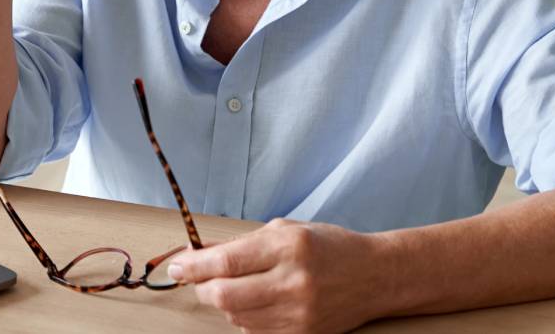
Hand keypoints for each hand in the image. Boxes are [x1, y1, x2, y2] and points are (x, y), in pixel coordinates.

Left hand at [168, 219, 392, 332]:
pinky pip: (255, 330)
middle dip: (203, 288)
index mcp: (289, 247)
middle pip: (225, 295)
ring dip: (224, 302)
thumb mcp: (285, 230)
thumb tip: (199, 254)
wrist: (376, 276)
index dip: (194, 266)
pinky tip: (255, 303)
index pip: (227, 261)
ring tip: (235, 287)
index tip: (178, 265)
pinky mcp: (303, 333)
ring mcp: (299, 312)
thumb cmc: (329, 247)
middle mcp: (294, 281)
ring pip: (236, 316)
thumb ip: (241, 244)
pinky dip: (244, 317)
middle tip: (200, 279)